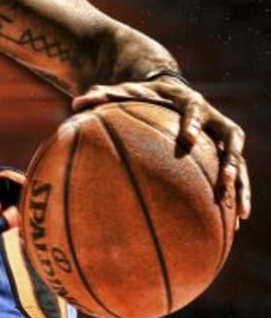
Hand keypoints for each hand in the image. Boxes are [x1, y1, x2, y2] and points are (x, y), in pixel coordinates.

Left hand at [71, 76, 250, 221]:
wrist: (169, 92)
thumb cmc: (144, 95)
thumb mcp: (125, 92)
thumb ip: (103, 97)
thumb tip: (75, 104)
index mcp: (190, 101)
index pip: (195, 110)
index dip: (194, 124)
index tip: (189, 140)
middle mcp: (213, 119)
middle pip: (231, 137)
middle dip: (230, 160)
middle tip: (225, 179)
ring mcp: (222, 137)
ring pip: (240, 162)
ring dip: (241, 186)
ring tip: (238, 212)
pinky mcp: (224, 154)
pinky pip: (235, 177)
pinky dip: (235, 197)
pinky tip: (234, 225)